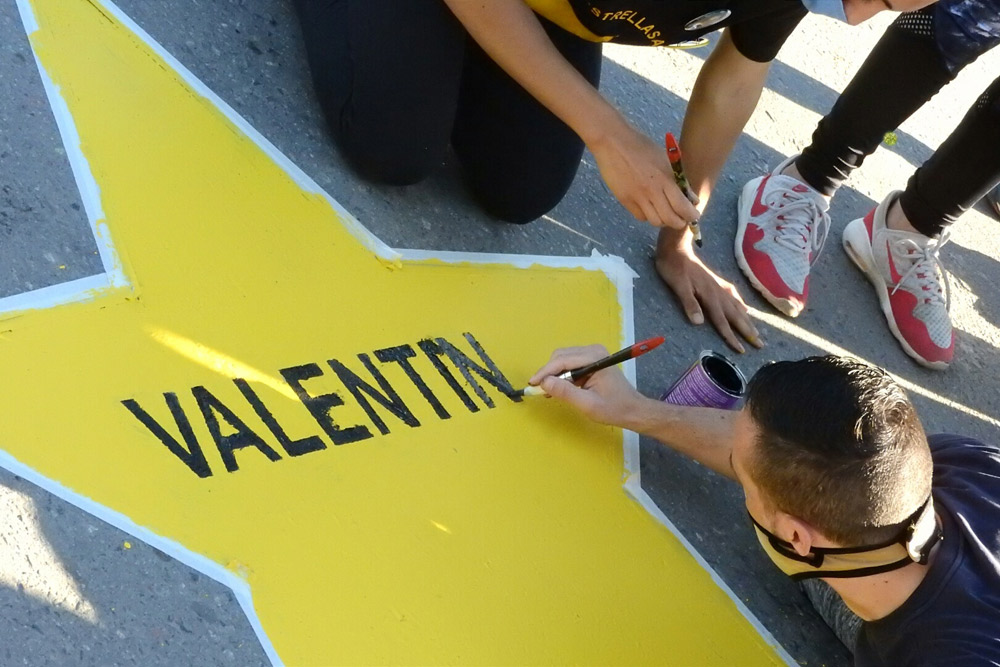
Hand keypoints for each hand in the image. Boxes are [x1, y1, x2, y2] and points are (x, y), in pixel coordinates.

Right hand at [528, 345, 647, 428]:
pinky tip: (559, 388)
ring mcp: (592, 354)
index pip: (562, 361)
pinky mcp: (591, 360)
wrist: (632, 409)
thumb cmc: (613, 408)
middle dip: (548, 373)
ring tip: (549, 391)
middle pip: (561, 356)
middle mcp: (593, 350)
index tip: (532, 384)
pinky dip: (562, 375)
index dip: (545, 372)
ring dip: (554, 374)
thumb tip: (544, 383)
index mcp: (594, 357)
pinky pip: (570, 363)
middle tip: (541, 390)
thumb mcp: (588, 404)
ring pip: (563, 359)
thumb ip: (566, 392)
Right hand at [588, 124, 699, 229]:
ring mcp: (637, 197)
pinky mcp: (625, 200)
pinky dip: (648, 216)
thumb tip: (692, 199)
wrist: (612, 142)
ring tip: (665, 212)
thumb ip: (679, 180)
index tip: (694, 216)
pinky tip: (649, 207)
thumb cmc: (641, 146)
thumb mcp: (665, 160)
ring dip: (663, 220)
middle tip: (682, 219)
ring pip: (655, 221)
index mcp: (665, 179)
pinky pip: (640, 217)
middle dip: (679, 223)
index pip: (682, 207)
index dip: (691, 216)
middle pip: (670, 219)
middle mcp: (652, 191)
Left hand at [655, 227, 761, 353]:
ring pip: (737, 307)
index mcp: (710, 296)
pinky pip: (734, 296)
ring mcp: (719, 286)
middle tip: (760, 345)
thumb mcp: (678, 287)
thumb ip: (689, 304)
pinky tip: (745, 309)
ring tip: (757, 332)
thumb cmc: (674, 268)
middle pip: (736, 316)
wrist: (676, 248)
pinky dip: (742, 305)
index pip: (722, 322)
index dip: (731, 337)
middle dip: (748, 331)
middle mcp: (718, 292)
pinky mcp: (717, 281)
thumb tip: (699, 323)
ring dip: (747, 320)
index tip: (742, 350)